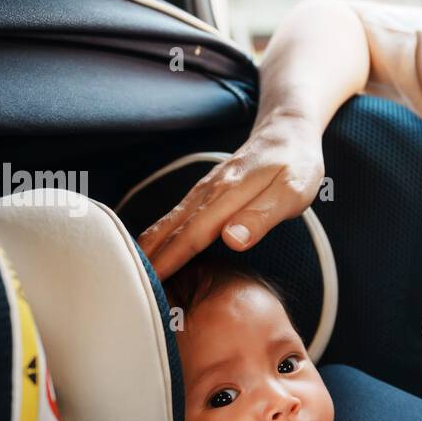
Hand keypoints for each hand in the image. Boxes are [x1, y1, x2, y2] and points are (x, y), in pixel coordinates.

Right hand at [137, 112, 325, 279]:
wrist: (288, 130)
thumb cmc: (296, 165)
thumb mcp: (292, 192)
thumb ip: (261, 217)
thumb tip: (231, 240)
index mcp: (227, 195)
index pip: (190, 237)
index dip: (169, 263)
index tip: (150, 288)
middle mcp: (207, 192)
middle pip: (169, 230)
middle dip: (147, 259)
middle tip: (125, 290)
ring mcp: (203, 190)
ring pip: (167, 222)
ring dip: (147, 247)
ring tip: (128, 275)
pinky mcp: (204, 191)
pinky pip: (175, 216)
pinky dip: (158, 234)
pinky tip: (151, 249)